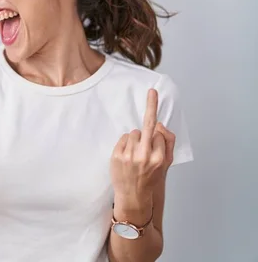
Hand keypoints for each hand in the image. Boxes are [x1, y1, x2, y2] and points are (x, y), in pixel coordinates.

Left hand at [110, 89, 176, 205]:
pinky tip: (127, 155)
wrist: (134, 195)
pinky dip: (125, 143)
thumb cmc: (151, 177)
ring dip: (135, 139)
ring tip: (136, 155)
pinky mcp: (117, 156)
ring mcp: (130, 156)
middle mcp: (145, 156)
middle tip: (152, 91)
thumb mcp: (167, 163)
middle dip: (151, 107)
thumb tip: (160, 124)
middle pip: (147, 127)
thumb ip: (168, 142)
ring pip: (134, 133)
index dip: (156, 135)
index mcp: (159, 158)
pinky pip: (123, 138)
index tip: (157, 101)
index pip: (158, 133)